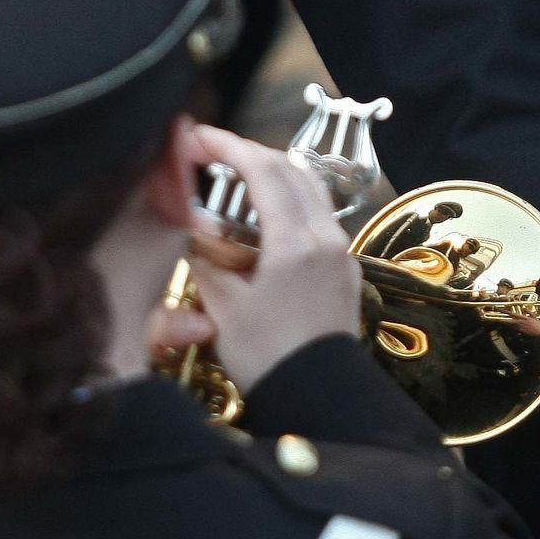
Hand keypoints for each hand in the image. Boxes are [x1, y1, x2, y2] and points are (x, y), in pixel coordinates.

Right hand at [175, 127, 359, 393]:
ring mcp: (342, 254)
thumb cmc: (266, 358)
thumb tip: (192, 228)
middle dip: (249, 154)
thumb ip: (206, 258)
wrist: (320, 401)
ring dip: (273, 177)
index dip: (227, 145)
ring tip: (235, 184)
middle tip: (211, 155)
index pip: (263, 170)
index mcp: (295, 241)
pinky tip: (263, 224)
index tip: (196, 137)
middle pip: (290, 171)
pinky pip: (319, 220)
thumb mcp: (223, 307)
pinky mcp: (347, 272)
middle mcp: (326, 237)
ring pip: (310, 192)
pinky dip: (289, 206)